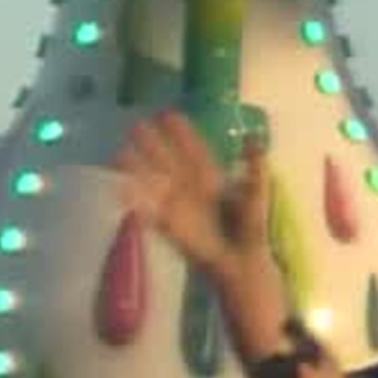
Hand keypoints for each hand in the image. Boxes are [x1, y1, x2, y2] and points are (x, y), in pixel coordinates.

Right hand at [112, 110, 270, 279]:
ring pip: (154, 182)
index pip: (193, 150)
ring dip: (138, 169)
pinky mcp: (170, 226)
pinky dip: (136, 202)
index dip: (181, 134)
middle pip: (168, 162)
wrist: (241, 262)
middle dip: (153, 144)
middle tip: (136, 125)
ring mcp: (178, 206)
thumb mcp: (258, 193)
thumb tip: (253, 139)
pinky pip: (150, 211)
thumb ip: (255, 167)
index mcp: (211, 178)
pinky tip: (121, 189)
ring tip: (119, 154)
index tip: (167, 115)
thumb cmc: (251, 228)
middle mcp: (190, 188)